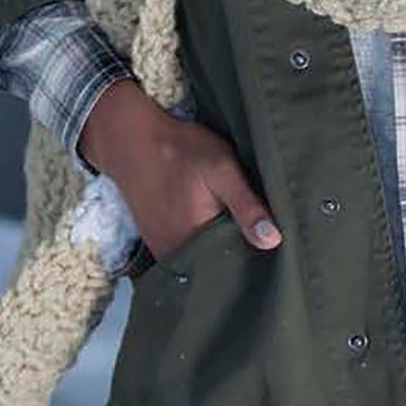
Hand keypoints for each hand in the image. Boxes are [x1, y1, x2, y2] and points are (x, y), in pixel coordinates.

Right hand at [79, 80, 282, 254]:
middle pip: (217, 264)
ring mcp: (163, 249)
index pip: (235, 264)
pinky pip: (185, 251)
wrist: (132, 141)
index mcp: (195, 242)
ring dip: (218, 248)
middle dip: (238, 254)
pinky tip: (212, 225)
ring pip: (201, 259)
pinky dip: (200, 242)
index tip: (274, 246)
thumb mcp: (222, 170)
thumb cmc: (180, 152)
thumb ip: (246, 206)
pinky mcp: (156, 240)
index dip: (256, 256)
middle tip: (259, 236)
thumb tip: (273, 241)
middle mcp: (176, 255)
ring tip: (238, 231)